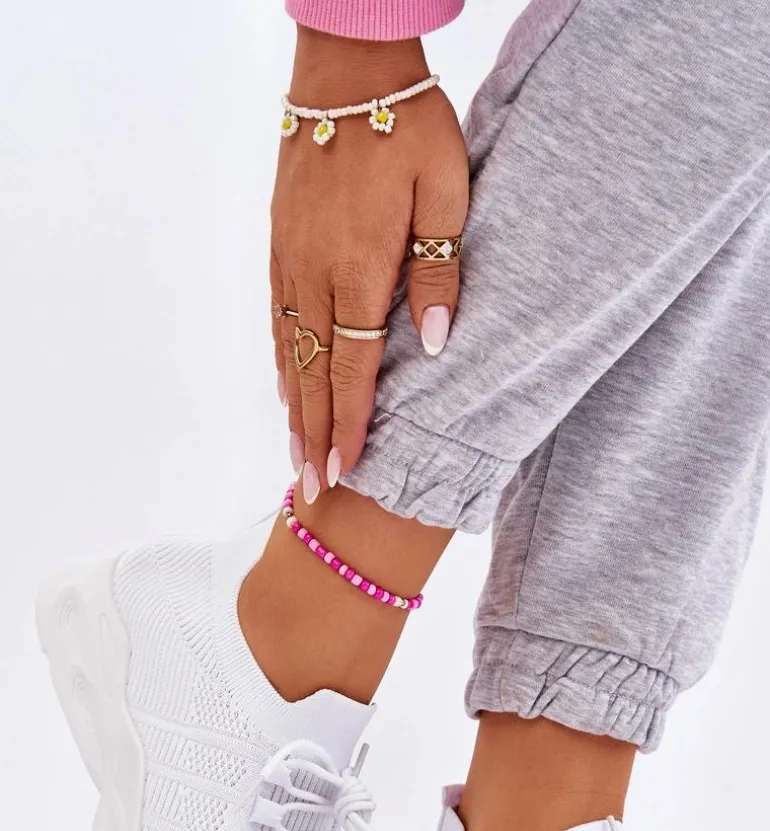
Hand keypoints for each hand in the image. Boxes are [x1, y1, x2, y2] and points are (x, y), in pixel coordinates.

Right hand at [271, 28, 468, 501]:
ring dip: (293, 409)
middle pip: (313, 373)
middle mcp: (316, 274)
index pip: (352, 366)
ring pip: (289, 352)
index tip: (343, 472)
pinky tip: (283, 387)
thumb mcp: (447, 191)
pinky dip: (281, 361)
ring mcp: (292, 262)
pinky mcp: (282, 246)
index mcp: (360, 268)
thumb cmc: (409, 128)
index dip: (348, 423)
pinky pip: (279, 318)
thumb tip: (436, 342)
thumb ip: (439, 269)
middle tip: (309, 492)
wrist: (347, 74)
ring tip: (295, 456)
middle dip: (314, 436)